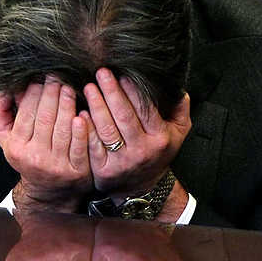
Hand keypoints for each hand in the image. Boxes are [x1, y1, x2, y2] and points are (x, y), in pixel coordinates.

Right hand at [0, 78, 92, 212]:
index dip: (35, 93)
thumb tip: (5, 90)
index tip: (42, 78)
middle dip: (52, 94)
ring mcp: (56, 165)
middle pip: (45, 118)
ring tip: (69, 89)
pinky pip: (79, 146)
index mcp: (16, 147)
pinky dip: (82, 129)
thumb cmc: (28, 156)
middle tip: (58, 77)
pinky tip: (83, 114)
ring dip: (67, 105)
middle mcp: (35, 157)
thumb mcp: (6, 139)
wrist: (49, 190)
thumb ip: (1, 113)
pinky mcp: (76, 171)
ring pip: (62, 129)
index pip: (26, 114)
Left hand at [82, 68, 190, 202]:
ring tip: (89, 87)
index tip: (123, 74)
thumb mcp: (177, 134)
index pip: (146, 111)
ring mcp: (122, 162)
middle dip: (111, 92)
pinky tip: (81, 112)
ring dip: (96, 105)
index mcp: (160, 139)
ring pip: (106, 129)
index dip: (133, 91)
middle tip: (101, 73)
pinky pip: (93, 145)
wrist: (142, 187)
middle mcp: (142, 151)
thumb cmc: (158, 152)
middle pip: (124, 117)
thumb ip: (180, 110)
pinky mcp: (104, 171)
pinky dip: (86, 128)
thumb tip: (179, 89)